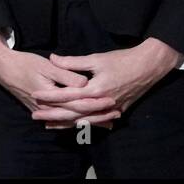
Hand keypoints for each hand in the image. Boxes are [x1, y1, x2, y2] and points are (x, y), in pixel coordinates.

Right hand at [0, 33, 120, 130]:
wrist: (3, 69)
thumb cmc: (25, 64)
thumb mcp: (46, 66)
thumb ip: (66, 74)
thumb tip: (85, 82)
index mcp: (50, 97)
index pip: (77, 103)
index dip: (95, 103)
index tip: (112, 101)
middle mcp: (47, 108)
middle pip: (76, 116)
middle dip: (97, 116)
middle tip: (116, 115)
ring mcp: (44, 112)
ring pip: (70, 121)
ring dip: (89, 122)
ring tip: (108, 123)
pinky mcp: (42, 111)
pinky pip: (62, 121)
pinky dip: (75, 123)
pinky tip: (86, 123)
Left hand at [31, 39, 183, 127]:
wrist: (149, 67)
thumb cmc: (121, 60)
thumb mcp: (96, 58)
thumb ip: (73, 62)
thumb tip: (52, 58)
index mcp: (95, 90)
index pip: (67, 96)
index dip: (50, 96)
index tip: (35, 96)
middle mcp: (102, 103)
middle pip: (73, 113)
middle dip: (53, 115)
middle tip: (35, 116)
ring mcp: (111, 109)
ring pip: (85, 120)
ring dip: (66, 123)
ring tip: (49, 125)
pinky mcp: (118, 110)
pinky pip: (96, 120)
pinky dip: (83, 123)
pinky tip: (73, 125)